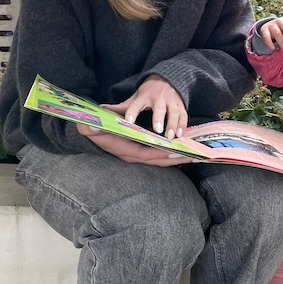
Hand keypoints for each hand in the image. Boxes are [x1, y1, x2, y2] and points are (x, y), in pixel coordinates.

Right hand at [76, 122, 191, 165]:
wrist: (89, 130)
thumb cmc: (93, 127)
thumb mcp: (92, 125)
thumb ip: (93, 126)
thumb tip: (92, 123)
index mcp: (125, 150)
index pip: (147, 154)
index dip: (162, 154)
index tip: (176, 152)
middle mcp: (132, 155)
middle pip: (158, 160)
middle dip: (175, 158)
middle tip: (193, 156)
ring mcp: (137, 154)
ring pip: (160, 159)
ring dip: (176, 157)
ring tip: (192, 155)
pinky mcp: (140, 151)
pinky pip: (157, 155)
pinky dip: (169, 154)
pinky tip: (181, 151)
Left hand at [116, 74, 187, 138]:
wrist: (166, 78)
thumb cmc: (147, 92)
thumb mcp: (134, 97)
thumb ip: (121, 106)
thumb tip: (101, 109)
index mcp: (143, 97)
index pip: (136, 105)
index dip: (132, 112)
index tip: (129, 121)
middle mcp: (158, 99)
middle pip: (159, 109)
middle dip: (159, 119)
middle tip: (158, 130)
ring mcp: (171, 101)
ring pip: (174, 113)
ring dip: (173, 125)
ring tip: (171, 137)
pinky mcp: (180, 105)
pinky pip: (183, 115)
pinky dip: (183, 124)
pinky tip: (181, 134)